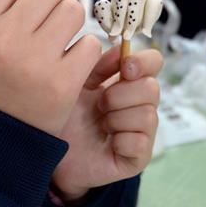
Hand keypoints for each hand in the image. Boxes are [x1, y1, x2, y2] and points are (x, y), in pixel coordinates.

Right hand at [0, 0, 101, 135]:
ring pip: (74, 10)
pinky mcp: (62, 82)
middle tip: (54, 18)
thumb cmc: (1, 75)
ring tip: (61, 42)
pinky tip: (69, 65)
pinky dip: (85, 52)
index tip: (34, 0)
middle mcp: (4, 38)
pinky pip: (91, 43)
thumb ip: (11, 3)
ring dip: (74, 22)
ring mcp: (34, 60)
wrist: (7, 133)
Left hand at [52, 48, 162, 201]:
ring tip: (100, 125)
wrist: (52, 152)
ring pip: (147, 114)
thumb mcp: (78, 85)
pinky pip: (138, 142)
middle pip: (151, 88)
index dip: (144, 62)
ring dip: (116, 119)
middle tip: (99, 105)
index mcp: (128, 83)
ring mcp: (143, 131)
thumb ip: (99, 66)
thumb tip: (121, 49)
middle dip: (120, 95)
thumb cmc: (67, 116)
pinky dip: (119, 141)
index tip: (125, 68)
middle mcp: (141, 105)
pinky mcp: (139, 157)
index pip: (153, 63)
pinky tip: (107, 143)